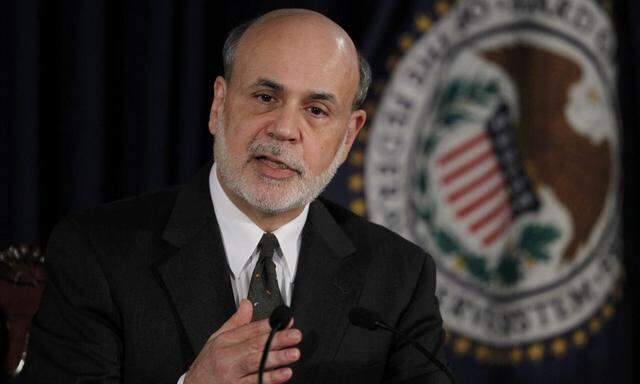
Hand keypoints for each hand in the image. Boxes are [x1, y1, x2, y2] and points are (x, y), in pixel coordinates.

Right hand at [184, 300, 301, 383]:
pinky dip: (269, 379)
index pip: (249, 330)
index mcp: (224, 342)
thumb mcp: (216, 340)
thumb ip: (235, 323)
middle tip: (295, 336)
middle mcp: (227, 357)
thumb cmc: (206, 366)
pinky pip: (254, 383)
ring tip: (293, 354)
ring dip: (276, 359)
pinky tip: (282, 375)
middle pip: (255, 345)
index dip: (269, 325)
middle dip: (277, 340)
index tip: (285, 321)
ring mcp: (230, 374)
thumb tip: (247, 304)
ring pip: (256, 364)